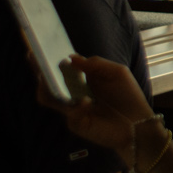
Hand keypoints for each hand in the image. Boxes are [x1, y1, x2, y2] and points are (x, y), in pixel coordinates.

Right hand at [36, 54, 154, 157]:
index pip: (61, 68)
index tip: (39, 48)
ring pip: (49, 98)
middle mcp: (73, 94)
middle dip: (39, 70)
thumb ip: (95, 64)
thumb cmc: (128, 97)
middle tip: (32, 57)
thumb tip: (70, 58)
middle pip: (48, 83)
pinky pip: (70, 114)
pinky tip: (87, 103)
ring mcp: (72, 109)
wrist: (139, 124)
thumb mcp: (117, 72)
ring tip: (46, 77)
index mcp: (81, 80)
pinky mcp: (77, 124)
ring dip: (47, 87)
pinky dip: (77, 107)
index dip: (50, 59)